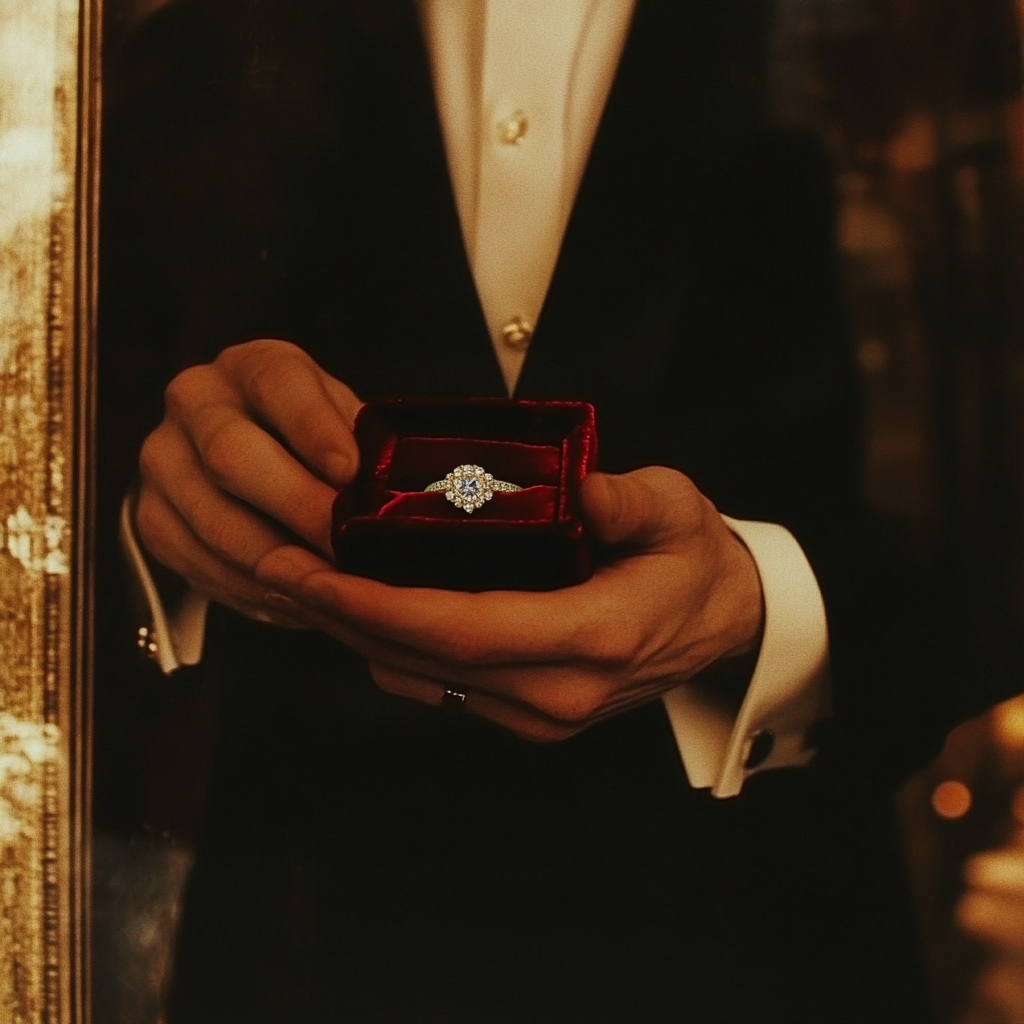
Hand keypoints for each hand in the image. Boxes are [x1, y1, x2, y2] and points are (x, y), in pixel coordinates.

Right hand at [136, 339, 361, 624]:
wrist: (263, 463)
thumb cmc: (321, 445)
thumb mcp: (351, 429)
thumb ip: (367, 450)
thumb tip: (392, 500)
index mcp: (256, 366)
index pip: (278, 384)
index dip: (313, 429)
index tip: (348, 472)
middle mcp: (198, 400)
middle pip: (230, 454)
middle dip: (295, 509)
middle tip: (342, 548)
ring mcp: (164, 458)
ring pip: (211, 519)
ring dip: (274, 562)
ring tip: (324, 589)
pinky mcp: (152, 516)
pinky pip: (196, 562)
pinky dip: (250, 590)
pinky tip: (291, 602)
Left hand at [256, 467, 764, 739]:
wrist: (722, 623)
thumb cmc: (696, 560)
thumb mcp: (677, 510)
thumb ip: (627, 500)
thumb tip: (579, 489)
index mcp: (596, 636)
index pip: (465, 629)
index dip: (379, 605)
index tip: (312, 571)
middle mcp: (560, 693)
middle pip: (425, 660)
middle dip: (342, 618)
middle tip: (277, 565)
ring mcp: (542, 715)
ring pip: (424, 679)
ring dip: (356, 635)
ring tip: (301, 580)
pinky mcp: (530, 717)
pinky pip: (440, 687)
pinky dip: (391, 648)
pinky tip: (360, 607)